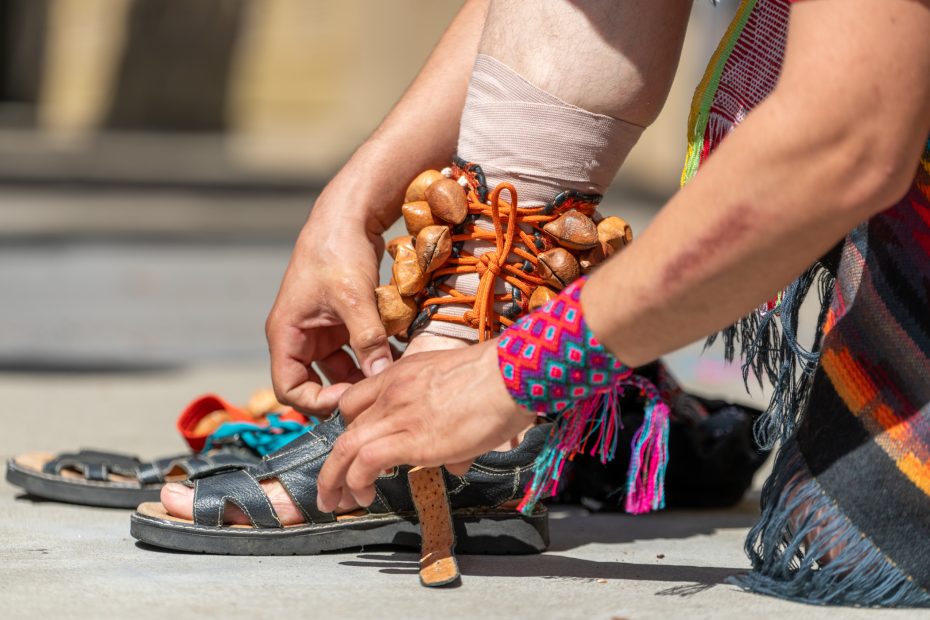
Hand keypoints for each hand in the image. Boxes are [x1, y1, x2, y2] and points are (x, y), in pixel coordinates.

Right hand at [266, 190, 394, 414]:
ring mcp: (320, 328)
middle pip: (316, 383)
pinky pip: (355, 349)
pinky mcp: (340, 319)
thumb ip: (367, 340)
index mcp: (287, 334)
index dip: (316, 402)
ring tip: (392, 376)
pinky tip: (398, 356)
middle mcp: (300, 335)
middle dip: (345, 391)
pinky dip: (373, 355)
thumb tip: (380, 377)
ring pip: (340, 368)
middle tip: (377, 394)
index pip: (288, 389)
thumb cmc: (338, 251)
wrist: (347, 215)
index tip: (350, 399)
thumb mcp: (354, 298)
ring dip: (364, 374)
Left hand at [316, 339, 535, 510]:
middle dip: (336, 458)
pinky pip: (365, 462)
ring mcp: (398, 414)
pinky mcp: (410, 439)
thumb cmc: (501, 379)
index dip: (351, 426)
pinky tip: (364, 496)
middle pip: (345, 424)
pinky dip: (356, 482)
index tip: (353, 448)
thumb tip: (455, 462)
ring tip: (336, 502)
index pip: (358, 398)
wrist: (510, 375)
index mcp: (403, 373)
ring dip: (334, 479)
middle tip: (336, 483)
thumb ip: (451, 426)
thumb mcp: (463, 390)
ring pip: (345, 447)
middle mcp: (392, 391)